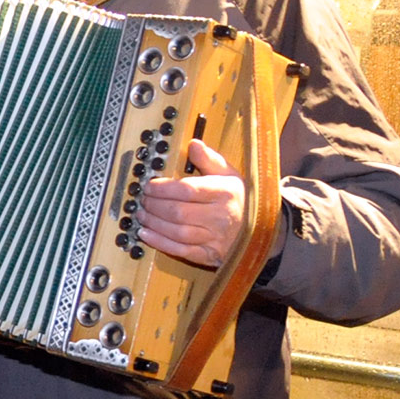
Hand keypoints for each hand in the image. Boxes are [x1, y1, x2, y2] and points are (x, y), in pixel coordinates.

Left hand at [140, 138, 247, 268]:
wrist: (258, 229)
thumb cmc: (236, 199)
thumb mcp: (228, 175)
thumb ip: (209, 159)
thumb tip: (193, 144)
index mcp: (225, 192)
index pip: (188, 190)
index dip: (163, 188)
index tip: (148, 185)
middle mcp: (221, 216)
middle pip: (178, 212)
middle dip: (154, 206)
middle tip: (142, 200)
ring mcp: (215, 237)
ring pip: (177, 231)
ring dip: (153, 223)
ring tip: (140, 214)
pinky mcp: (209, 254)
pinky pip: (180, 250)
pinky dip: (159, 242)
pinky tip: (145, 234)